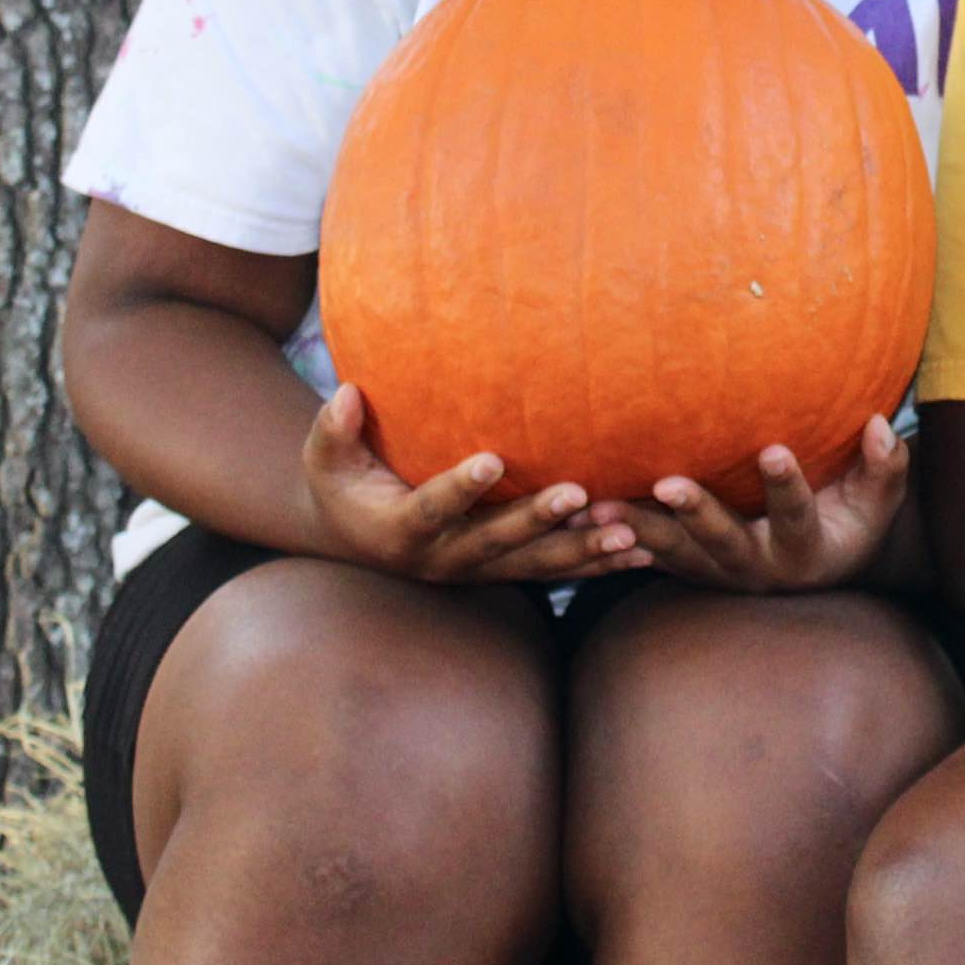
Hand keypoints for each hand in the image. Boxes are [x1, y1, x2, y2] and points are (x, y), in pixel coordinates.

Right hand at [302, 383, 647, 583]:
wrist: (353, 535)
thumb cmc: (339, 483)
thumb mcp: (323, 458)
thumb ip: (333, 429)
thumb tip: (345, 394)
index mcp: (399, 530)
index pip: (431, 509)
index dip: (460, 487)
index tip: (492, 459)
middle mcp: (442, 559)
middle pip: (494, 542)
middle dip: (537, 520)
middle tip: (578, 493)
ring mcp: (475, 570)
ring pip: (532, 565)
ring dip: (581, 551)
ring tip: (628, 535)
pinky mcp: (500, 570)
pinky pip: (551, 570)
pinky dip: (593, 564)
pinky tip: (641, 552)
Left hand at [606, 417, 909, 592]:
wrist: (820, 569)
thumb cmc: (854, 522)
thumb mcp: (879, 502)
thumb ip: (885, 467)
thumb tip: (884, 426)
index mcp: (804, 551)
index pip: (796, 515)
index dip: (786, 485)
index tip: (774, 449)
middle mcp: (755, 568)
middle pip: (722, 543)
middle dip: (695, 514)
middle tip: (667, 482)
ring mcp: (716, 572)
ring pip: (672, 555)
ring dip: (636, 530)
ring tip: (596, 507)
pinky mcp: (688, 568)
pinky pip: (649, 556)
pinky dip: (617, 540)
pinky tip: (579, 517)